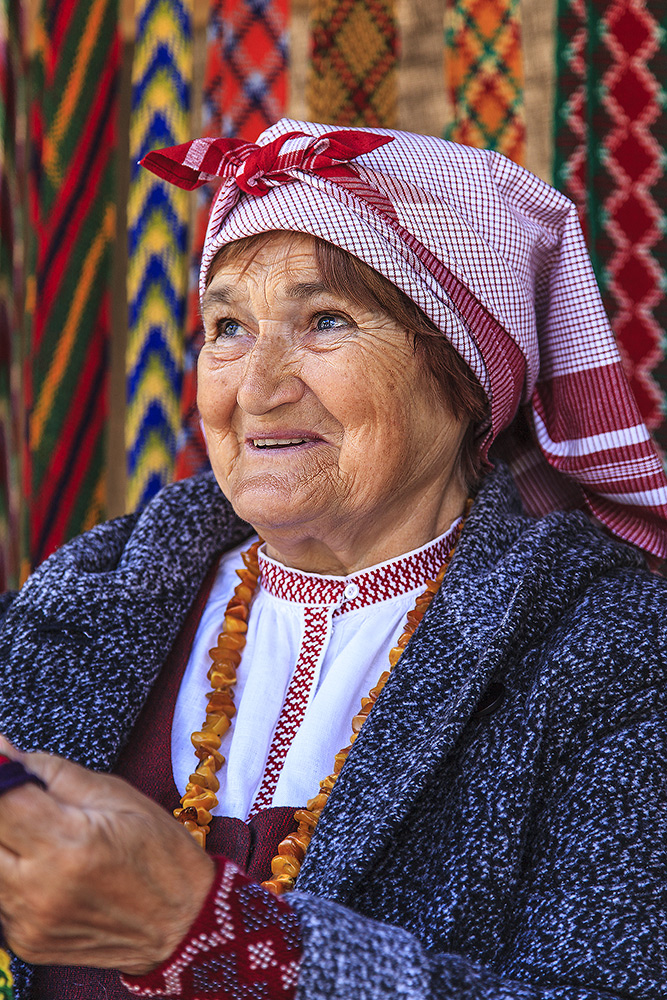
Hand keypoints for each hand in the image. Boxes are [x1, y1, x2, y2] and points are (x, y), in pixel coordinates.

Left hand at [0, 736, 214, 974]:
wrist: (184, 921)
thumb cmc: (160, 852)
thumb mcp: (115, 794)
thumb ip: (52, 772)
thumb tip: (4, 751)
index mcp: (71, 842)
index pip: (1, 799)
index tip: (2, 762)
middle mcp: (43, 887)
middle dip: (2, 812)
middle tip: (23, 803)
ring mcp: (31, 921)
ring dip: (4, 845)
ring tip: (37, 835)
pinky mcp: (27, 944)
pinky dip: (11, 875)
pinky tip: (40, 868)